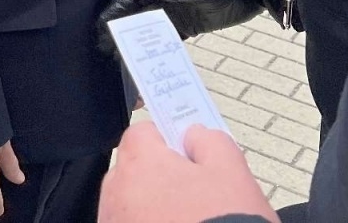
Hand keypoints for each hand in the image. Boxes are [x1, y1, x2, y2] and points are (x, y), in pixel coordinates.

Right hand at [97, 0, 285, 44]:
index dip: (117, 10)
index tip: (102, 25)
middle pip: (138, 14)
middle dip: (120, 29)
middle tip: (103, 48)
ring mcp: (177, 11)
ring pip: (150, 28)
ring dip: (136, 42)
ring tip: (120, 58)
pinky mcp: (189, 25)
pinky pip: (168, 39)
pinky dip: (157, 50)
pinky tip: (148, 62)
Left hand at [99, 123, 277, 222]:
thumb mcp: (232, 172)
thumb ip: (210, 141)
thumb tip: (195, 135)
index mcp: (140, 163)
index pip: (144, 133)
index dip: (169, 140)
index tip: (188, 151)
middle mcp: (117, 194)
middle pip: (135, 170)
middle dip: (161, 176)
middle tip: (196, 192)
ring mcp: (115, 222)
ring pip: (133, 204)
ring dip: (154, 206)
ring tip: (191, 219)